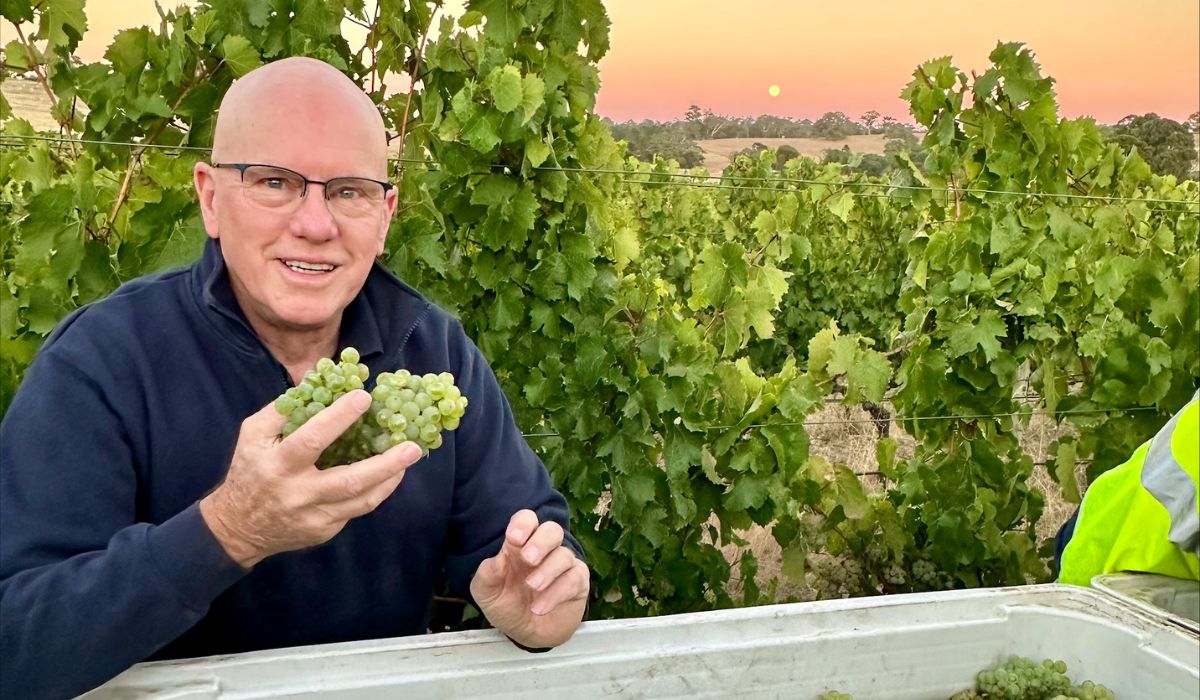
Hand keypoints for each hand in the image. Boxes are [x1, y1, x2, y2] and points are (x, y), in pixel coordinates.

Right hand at [200, 390, 421, 567]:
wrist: (237, 527)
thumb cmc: (249, 470)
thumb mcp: (253, 435)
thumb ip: (283, 409)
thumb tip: (316, 379)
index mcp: (278, 465)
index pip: (311, 440)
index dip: (338, 418)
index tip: (364, 397)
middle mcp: (299, 494)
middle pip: (348, 481)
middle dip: (384, 464)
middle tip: (412, 446)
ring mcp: (314, 517)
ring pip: (361, 501)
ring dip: (389, 478)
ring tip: (409, 457)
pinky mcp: (324, 531)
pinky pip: (356, 510)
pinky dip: (376, 491)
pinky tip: (389, 474)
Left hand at [470, 510, 589, 648]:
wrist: (526, 634)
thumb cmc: (507, 605)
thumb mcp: (487, 592)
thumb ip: (487, 574)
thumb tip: (498, 559)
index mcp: (520, 545)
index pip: (527, 520)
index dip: (523, 524)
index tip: (514, 538)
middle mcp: (544, 550)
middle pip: (552, 530)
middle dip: (541, 542)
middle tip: (528, 559)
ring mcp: (563, 566)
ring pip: (564, 555)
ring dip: (547, 571)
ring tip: (532, 587)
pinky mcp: (578, 584)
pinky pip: (574, 579)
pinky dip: (557, 593)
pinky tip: (540, 607)